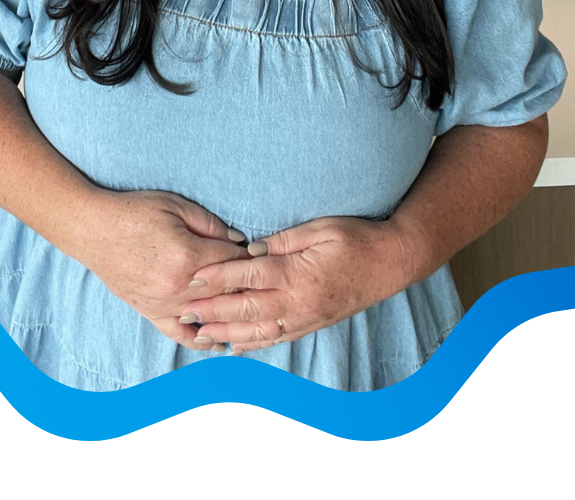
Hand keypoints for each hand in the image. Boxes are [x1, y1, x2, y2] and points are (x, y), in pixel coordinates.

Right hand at [77, 190, 252, 347]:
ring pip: (208, 315)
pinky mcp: (151, 312)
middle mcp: (179, 286)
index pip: (233, 260)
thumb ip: (210, 224)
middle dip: (246, 285)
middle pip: (225, 291)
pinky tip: (219, 341)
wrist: (93, 229)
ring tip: (249, 310)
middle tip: (263, 283)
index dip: (250, 255)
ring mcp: (164, 303)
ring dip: (229, 312)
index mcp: (188, 255)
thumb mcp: (176, 206)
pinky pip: (180, 334)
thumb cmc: (134, 212)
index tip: (261, 254)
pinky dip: (201, 339)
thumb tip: (238, 240)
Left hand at [178, 216, 414, 351]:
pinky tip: (234, 345)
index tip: (194, 277)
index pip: (249, 276)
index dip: (219, 276)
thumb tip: (250, 250)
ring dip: (226, 331)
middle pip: (246, 307)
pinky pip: (276, 338)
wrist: (390, 263)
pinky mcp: (311, 324)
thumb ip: (283, 240)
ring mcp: (305, 317)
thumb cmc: (356, 238)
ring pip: (258, 329)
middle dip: (213, 309)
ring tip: (199, 333)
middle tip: (184, 311)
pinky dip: (253, 343)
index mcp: (298, 274)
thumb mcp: (319, 228)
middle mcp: (298, 301)